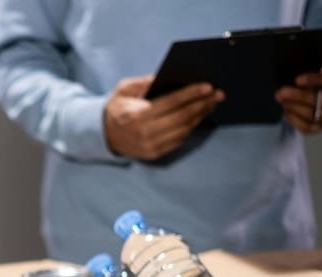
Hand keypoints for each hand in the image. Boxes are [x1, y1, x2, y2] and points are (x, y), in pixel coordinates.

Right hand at [104, 75, 223, 160]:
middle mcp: (145, 133)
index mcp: (136, 116)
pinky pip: (179, 139)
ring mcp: (151, 146)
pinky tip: (199, 116)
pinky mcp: (155, 153)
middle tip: (218, 94)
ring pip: (184, 130)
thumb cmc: (117, 107)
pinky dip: (192, 127)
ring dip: (200, 116)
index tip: (207, 86)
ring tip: (212, 103)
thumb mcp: (125, 89)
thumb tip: (172, 77)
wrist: (104, 134)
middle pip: (182, 117)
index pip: (170, 103)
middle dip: (202, 104)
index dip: (190, 94)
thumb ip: (146, 82)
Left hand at [275, 64, 321, 133]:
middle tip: (281, 93)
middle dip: (300, 96)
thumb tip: (288, 80)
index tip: (297, 80)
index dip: (314, 80)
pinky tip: (286, 112)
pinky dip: (295, 120)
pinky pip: (308, 127)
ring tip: (282, 102)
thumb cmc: (316, 79)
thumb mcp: (315, 71)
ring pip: (315, 115)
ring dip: (295, 109)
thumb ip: (307, 74)